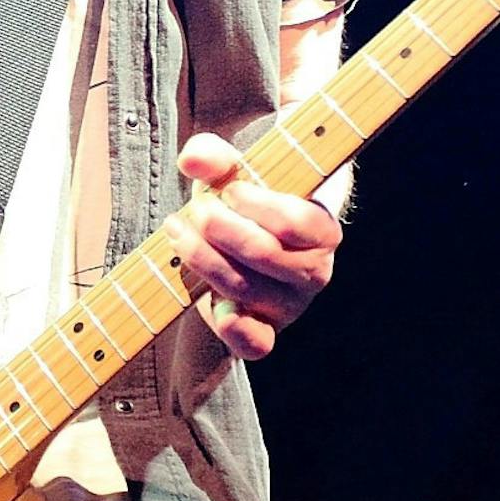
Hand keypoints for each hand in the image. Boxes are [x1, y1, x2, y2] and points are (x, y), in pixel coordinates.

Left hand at [164, 132, 341, 359]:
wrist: (235, 240)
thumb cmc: (240, 203)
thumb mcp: (231, 172)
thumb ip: (214, 156)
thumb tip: (193, 159)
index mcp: (322, 230)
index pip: (296, 222)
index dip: (257, 205)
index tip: (230, 190)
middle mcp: (314, 272)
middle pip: (266, 255)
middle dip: (220, 229)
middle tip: (196, 211)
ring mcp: (290, 306)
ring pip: (245, 288)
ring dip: (203, 259)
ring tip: (177, 232)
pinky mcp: (263, 331)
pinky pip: (256, 344)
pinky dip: (234, 328)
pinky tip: (213, 306)